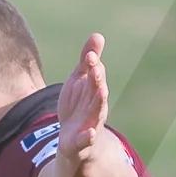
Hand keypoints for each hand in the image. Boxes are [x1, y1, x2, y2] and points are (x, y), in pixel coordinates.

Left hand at [54, 33, 109, 155]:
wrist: (73, 139)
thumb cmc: (79, 105)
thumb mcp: (79, 81)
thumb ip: (87, 61)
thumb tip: (98, 35)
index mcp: (94, 90)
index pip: (95, 75)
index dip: (93, 65)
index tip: (89, 55)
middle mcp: (96, 106)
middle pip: (98, 92)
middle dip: (97, 81)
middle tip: (95, 68)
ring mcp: (90, 123)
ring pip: (97, 112)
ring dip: (99, 102)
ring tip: (102, 91)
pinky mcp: (81, 141)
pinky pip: (86, 140)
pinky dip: (89, 137)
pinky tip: (90, 133)